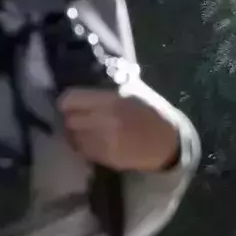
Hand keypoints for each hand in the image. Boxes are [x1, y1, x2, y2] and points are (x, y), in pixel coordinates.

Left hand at [58, 89, 180, 172]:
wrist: (169, 142)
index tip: (68, 104)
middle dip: (70, 119)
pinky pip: (84, 151)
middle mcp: (105, 120)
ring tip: (85, 131)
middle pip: (69, 120)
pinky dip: (84, 147)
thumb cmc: (150, 113)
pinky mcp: (108, 158)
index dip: (66, 102)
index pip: (70, 99)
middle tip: (76, 119)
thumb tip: (83, 77)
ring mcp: (106, 141)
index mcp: (111, 100)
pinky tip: (94, 143)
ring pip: (73, 138)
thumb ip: (106, 88)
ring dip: (75, 135)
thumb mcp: (133, 91)